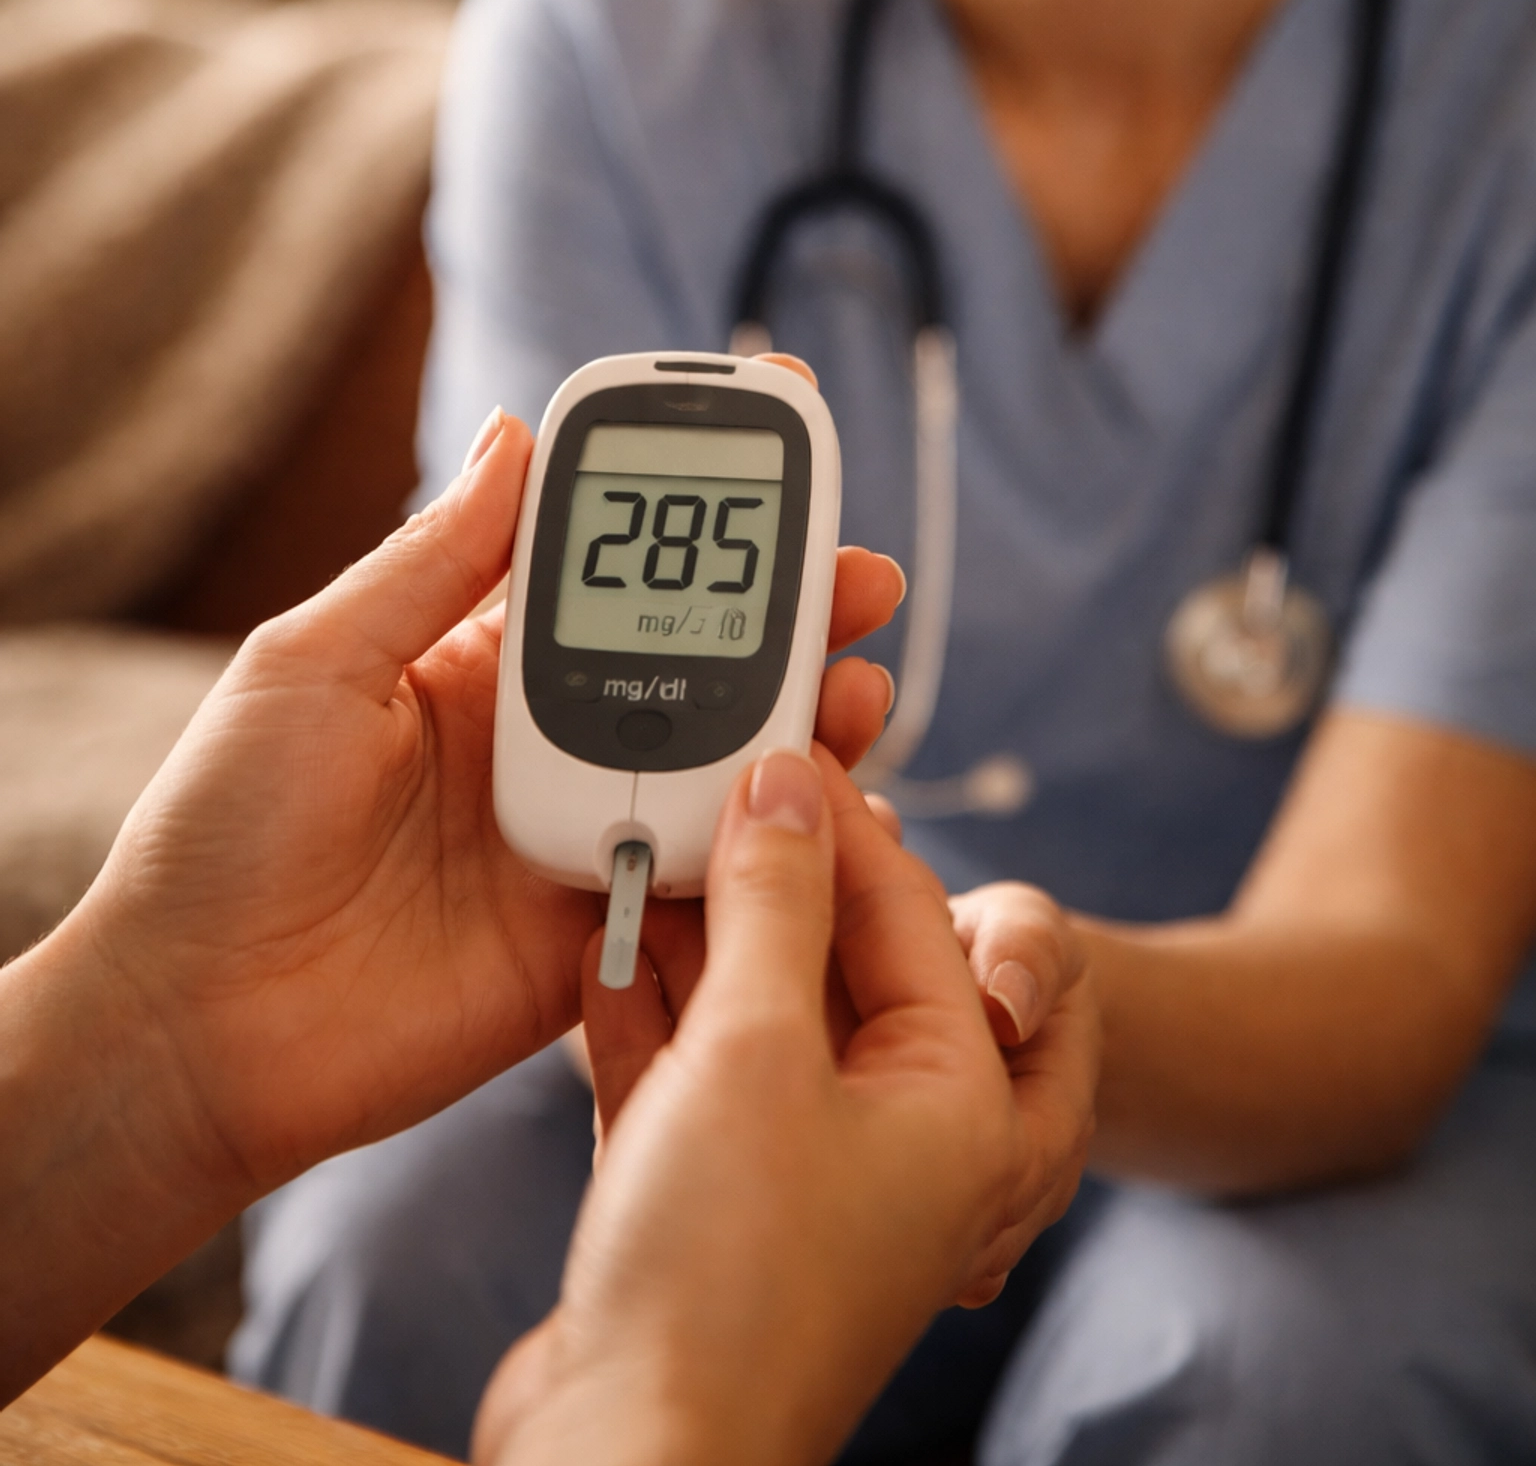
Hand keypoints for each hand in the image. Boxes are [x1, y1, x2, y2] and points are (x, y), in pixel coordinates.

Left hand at [0, 406, 900, 1397]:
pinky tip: (820, 799)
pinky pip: (703, 873)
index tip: (764, 446)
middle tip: (858, 573)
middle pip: (692, 653)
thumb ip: (430, 562)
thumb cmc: (221, 834)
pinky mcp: (593, 926)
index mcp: (473, 658)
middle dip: (783, 606)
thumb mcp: (314, 664)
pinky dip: (769, 835)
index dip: (683, 503)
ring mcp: (576, 829)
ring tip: (859, 674)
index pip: (601, 559)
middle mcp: (541, 735)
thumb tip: (515, 434)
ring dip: (798, 712)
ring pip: (718, 756)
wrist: (194, 1032)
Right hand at [474, 749, 1098, 1465]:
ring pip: (760, 1020)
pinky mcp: (714, 1214)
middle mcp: (897, 1142)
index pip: (909, 914)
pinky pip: (697, 1084)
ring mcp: (803, 1180)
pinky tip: (601, 947)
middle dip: (767, 880)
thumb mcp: (757, 1050)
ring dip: (697, 940)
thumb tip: (789, 781)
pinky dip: (652, 1018)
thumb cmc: (725, 1270)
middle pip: (839, 964)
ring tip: (641, 852)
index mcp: (960, 1102)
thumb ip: (775, 902)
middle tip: (700, 793)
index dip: (835, 818)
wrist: (622, 1464)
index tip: (771, 739)